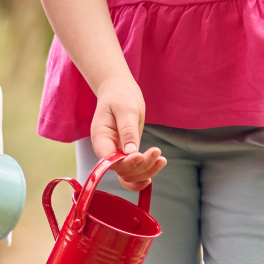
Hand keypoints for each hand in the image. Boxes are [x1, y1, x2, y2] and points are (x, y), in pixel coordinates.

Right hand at [90, 75, 165, 190]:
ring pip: (128, 173)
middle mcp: (107, 149)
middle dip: (140, 167)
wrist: (119, 90)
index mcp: (101, 139)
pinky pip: (134, 167)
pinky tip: (158, 165)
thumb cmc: (121, 96)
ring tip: (162, 160)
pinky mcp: (127, 150)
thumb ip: (127, 130)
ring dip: (146, 171)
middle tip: (157, 154)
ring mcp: (117, 151)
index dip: (125, 164)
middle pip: (120, 170)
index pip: (110, 161)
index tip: (141, 156)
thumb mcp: (126, 109)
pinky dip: (145, 170)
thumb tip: (130, 152)